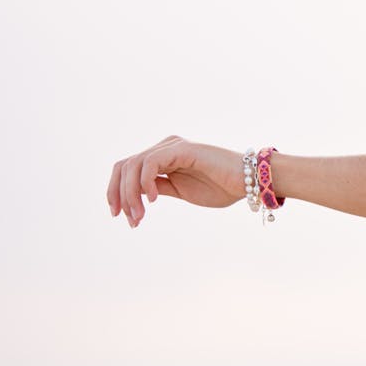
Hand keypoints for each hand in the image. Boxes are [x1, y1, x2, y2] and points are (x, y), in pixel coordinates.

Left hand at [107, 135, 243, 227]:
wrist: (249, 182)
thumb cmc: (221, 187)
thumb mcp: (181, 191)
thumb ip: (159, 188)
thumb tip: (135, 196)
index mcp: (163, 157)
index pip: (127, 170)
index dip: (116, 192)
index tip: (119, 216)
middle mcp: (164, 147)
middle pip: (123, 166)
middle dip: (119, 195)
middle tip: (129, 220)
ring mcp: (171, 146)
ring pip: (133, 165)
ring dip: (130, 194)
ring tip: (140, 216)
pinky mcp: (181, 149)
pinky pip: (150, 163)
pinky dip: (145, 183)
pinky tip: (154, 199)